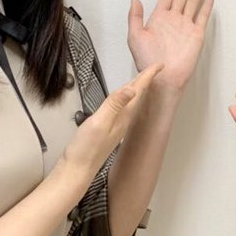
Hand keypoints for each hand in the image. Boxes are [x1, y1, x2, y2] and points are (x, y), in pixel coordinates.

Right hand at [60, 63, 162, 180]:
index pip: (139, 91)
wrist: (77, 169)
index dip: (148, 76)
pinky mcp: (108, 129)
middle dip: (145, 80)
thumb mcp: (99, 121)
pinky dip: (124, 99)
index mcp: (123, 115)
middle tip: (153, 69)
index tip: (159, 65)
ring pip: (131, 102)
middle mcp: (123, 120)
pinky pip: (122, 108)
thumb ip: (114, 104)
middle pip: (137, 95)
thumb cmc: (86, 148)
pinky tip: (122, 99)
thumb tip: (131, 89)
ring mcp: (116, 125)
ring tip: (141, 79)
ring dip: (136, 89)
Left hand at [127, 0, 213, 92]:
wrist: (163, 77)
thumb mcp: (134, 37)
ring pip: (192, 2)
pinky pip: (203, 16)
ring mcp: (186, 26)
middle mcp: (174, 19)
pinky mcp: (197, 34)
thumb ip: (135, 17)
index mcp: (159, 18)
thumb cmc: (147, 60)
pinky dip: (207, 6)